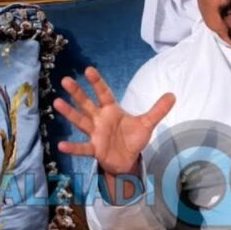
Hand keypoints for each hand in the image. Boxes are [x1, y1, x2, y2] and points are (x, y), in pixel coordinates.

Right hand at [53, 67, 175, 175]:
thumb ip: (158, 110)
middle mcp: (100, 119)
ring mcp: (95, 134)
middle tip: (66, 80)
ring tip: (57, 102)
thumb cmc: (133, 139)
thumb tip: (173, 95)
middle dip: (77, 93)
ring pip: (81, 121)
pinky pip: (82, 148)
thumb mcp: (147, 123)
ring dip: (69, 113)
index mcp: (112, 110)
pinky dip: (73, 147)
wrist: (128, 160)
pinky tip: (61, 145)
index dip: (97, 82)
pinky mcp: (95, 149)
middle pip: (87, 104)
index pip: (104, 93)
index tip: (88, 69)